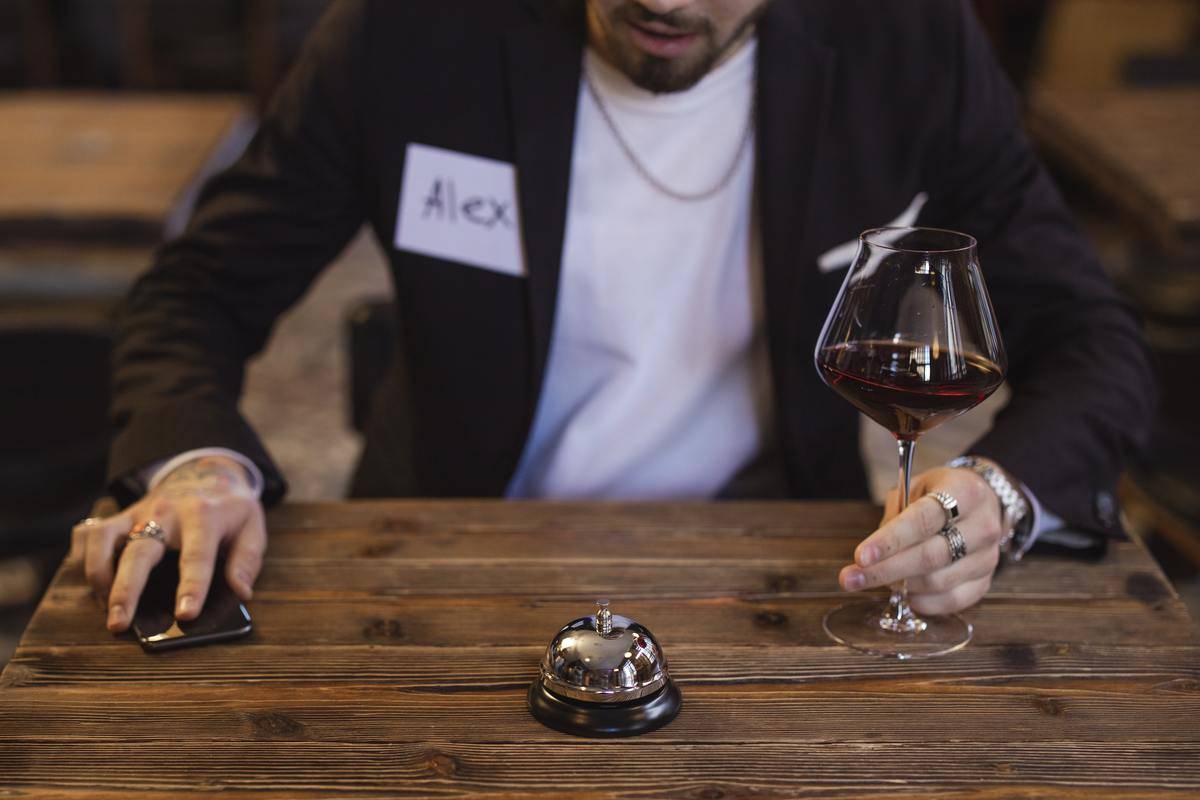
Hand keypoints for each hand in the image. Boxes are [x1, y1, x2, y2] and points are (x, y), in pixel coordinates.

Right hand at [73, 455, 265, 632]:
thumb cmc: (229, 510)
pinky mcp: (119, 516)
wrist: (206, 473)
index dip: (192, 586)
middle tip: (119, 624)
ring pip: (104, 539)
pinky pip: (89, 533)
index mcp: (203, 516)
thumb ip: (247, 559)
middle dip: (127, 590)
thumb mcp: (252, 525)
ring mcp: (137, 513)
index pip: (196, 554)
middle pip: (139, 551)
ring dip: (98, 575)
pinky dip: (82, 557)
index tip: (185, 615)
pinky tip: (92, 582)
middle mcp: (165, 512)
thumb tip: (241, 592)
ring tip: (106, 609)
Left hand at [837, 465, 1003, 614]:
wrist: (984, 502)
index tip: (860, 556)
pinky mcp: (986, 580)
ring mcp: (989, 556)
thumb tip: (874, 553)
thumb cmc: (941, 493)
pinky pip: (952, 600)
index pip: (922, 520)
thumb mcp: (916, 487)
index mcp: (964, 492)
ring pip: (938, 582)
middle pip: (929, 556)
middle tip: (849, 579)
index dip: (890, 541)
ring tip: (878, 578)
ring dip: (901, 585)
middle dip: (884, 570)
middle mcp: (983, 525)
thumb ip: (895, 514)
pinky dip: (923, 602)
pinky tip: (905, 593)